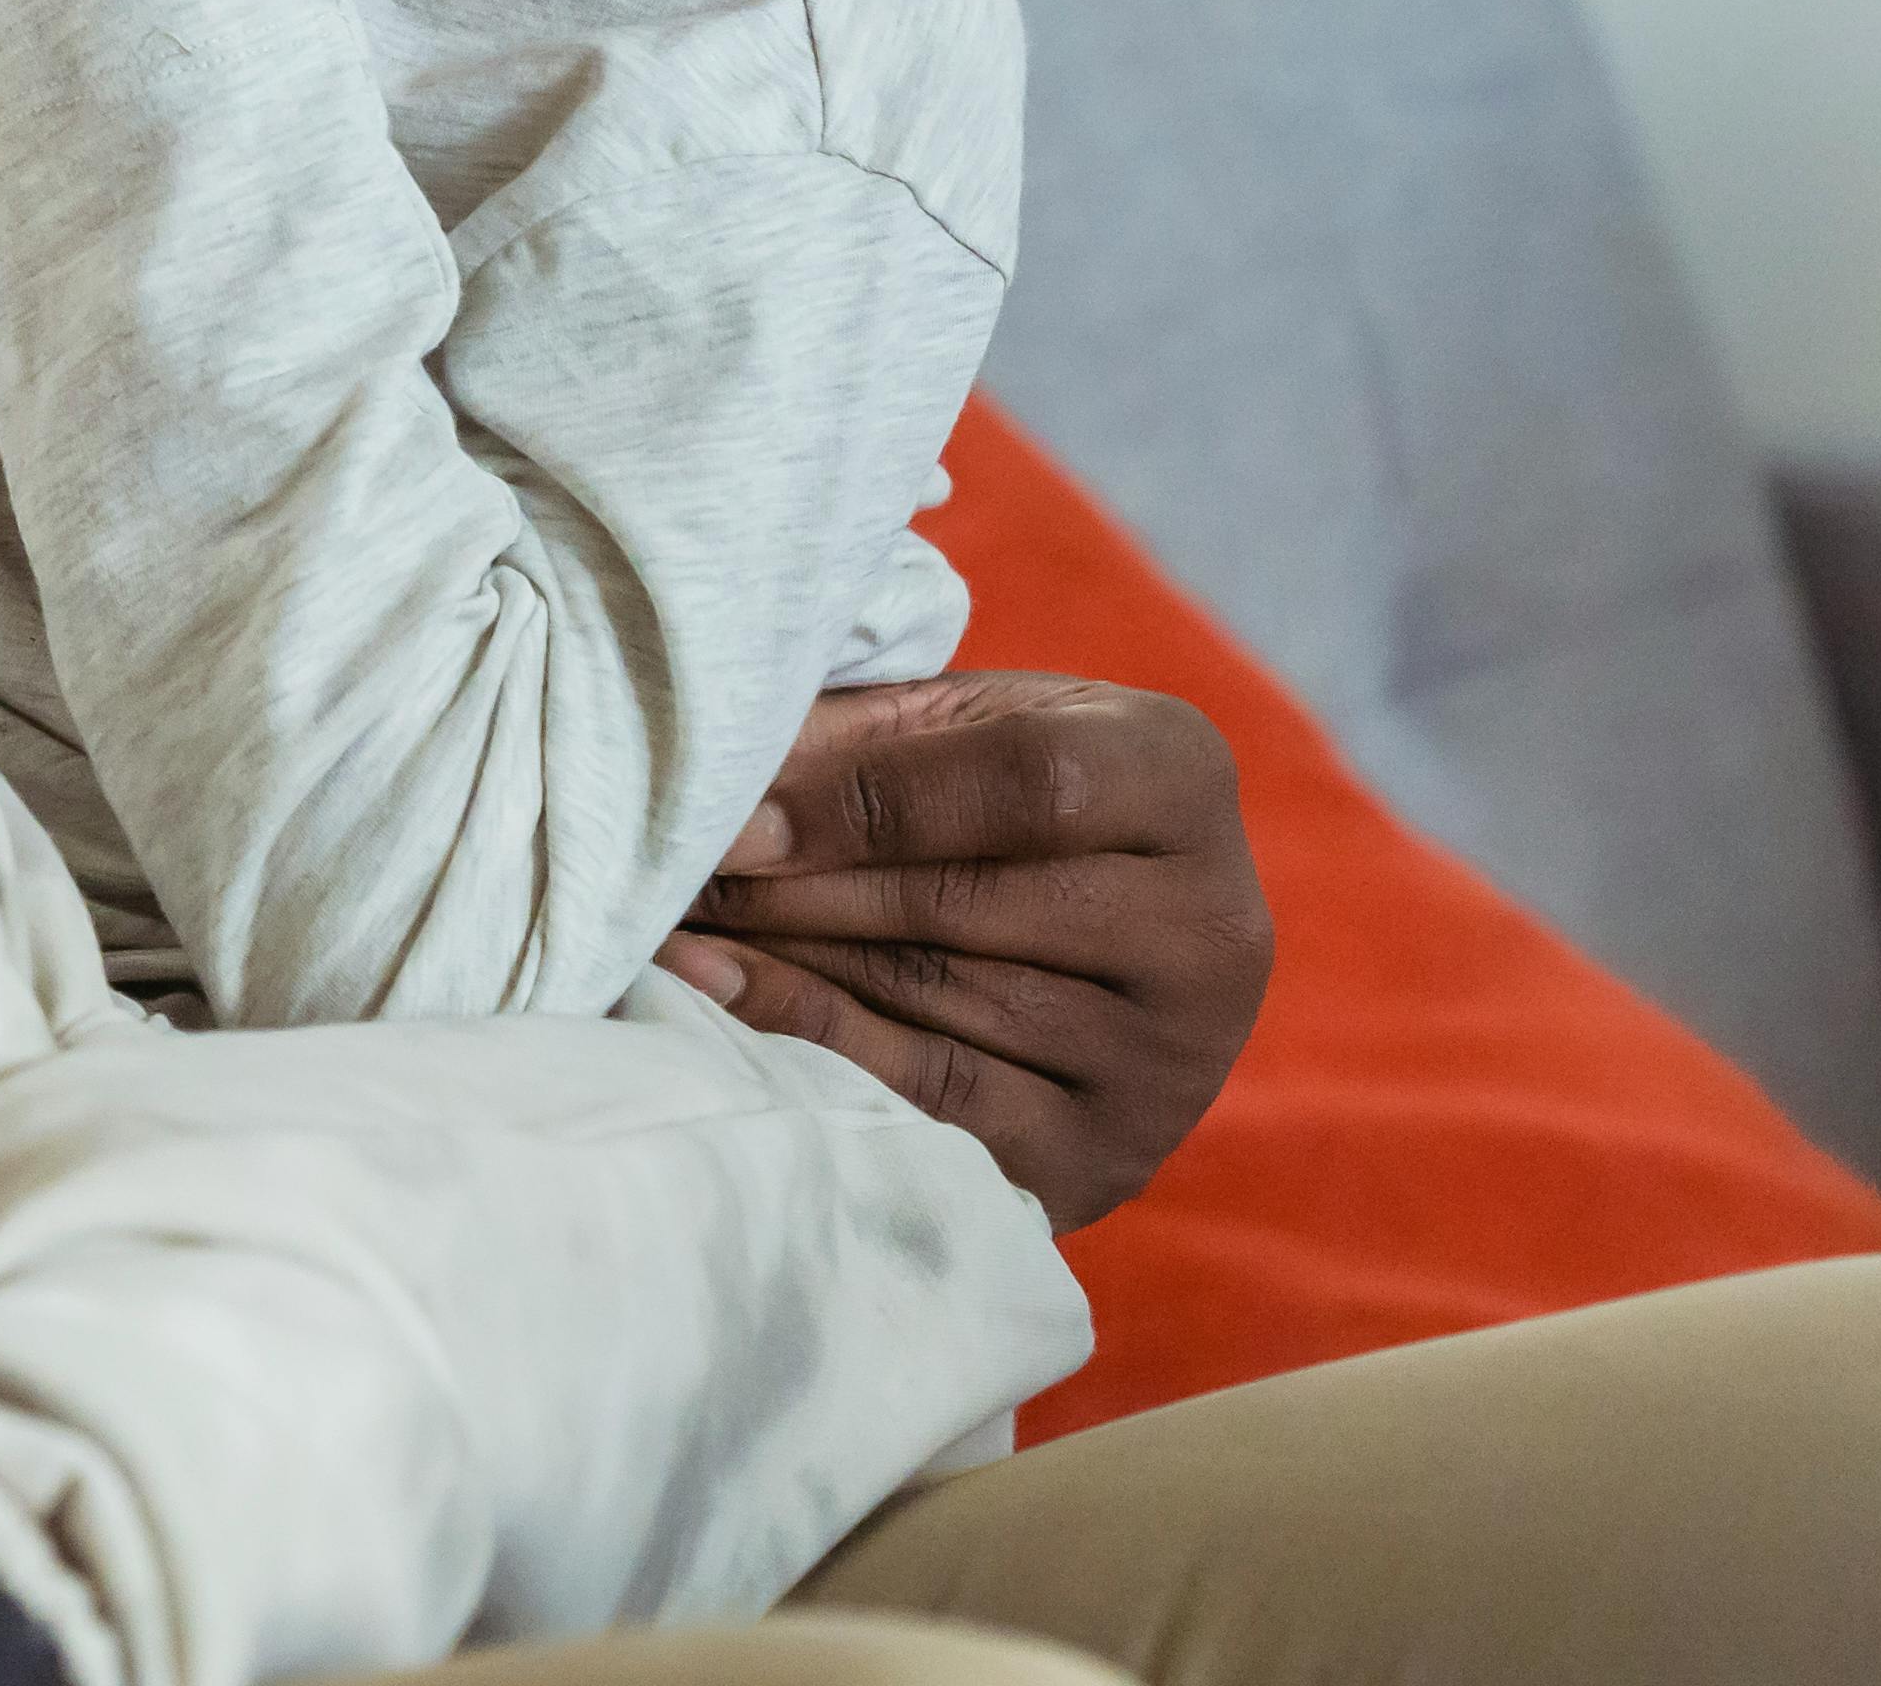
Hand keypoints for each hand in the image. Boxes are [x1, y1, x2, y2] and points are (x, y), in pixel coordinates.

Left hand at [659, 670, 1271, 1231]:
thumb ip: (865, 729)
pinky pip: (936, 1095)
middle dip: (795, 884)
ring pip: (940, 998)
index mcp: (1182, 775)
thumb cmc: (997, 801)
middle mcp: (1209, 923)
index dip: (861, 795)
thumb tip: (722, 759)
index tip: (733, 812)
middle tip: (672, 870)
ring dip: (782, 957)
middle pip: (966, 899)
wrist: (1094, 952)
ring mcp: (1172, 1055)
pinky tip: (713, 995)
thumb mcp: (961, 728)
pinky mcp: (1111, 1153)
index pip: (1025, 778)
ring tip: (671, 923)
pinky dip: (810, 1040)